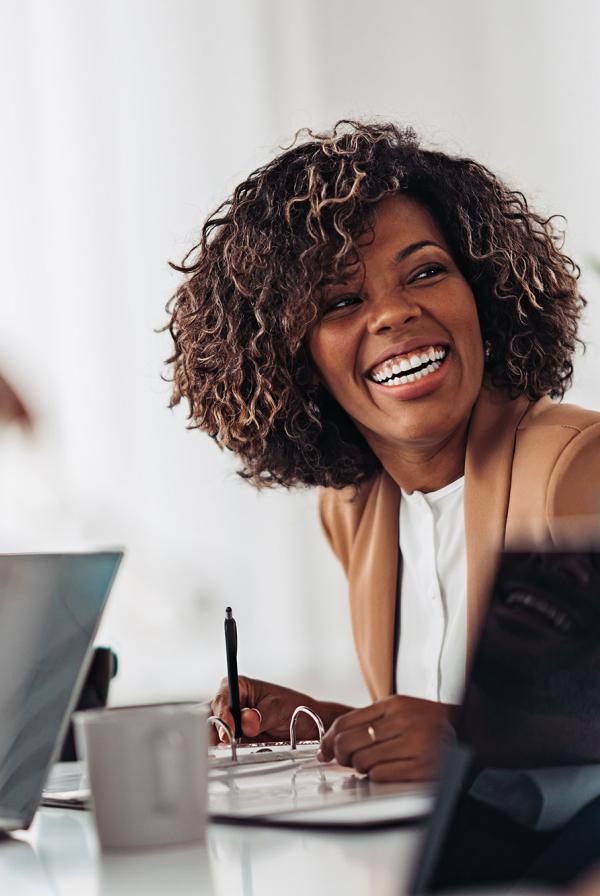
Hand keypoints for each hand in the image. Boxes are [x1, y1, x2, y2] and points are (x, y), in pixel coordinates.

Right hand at [209, 676, 332, 744]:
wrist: (307, 725)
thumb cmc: (294, 708)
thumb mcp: (279, 708)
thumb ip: (262, 715)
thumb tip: (247, 721)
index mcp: (239, 686)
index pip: (223, 698)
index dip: (222, 712)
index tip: (229, 727)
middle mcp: (232, 704)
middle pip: (212, 716)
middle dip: (215, 730)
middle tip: (226, 743)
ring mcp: (233, 724)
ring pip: (215, 734)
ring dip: (221, 744)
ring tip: (231, 751)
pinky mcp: (237, 741)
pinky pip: (226, 749)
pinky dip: (229, 754)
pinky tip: (235, 756)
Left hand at [316, 695, 455, 781]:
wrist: (466, 732)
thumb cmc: (426, 722)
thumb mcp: (399, 710)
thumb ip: (368, 720)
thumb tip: (332, 741)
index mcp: (394, 705)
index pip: (346, 721)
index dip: (329, 738)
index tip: (324, 749)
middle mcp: (404, 722)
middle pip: (349, 742)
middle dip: (340, 755)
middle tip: (343, 760)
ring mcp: (414, 745)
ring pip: (362, 762)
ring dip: (359, 767)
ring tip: (368, 764)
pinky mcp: (422, 768)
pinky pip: (380, 776)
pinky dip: (375, 776)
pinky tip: (383, 771)